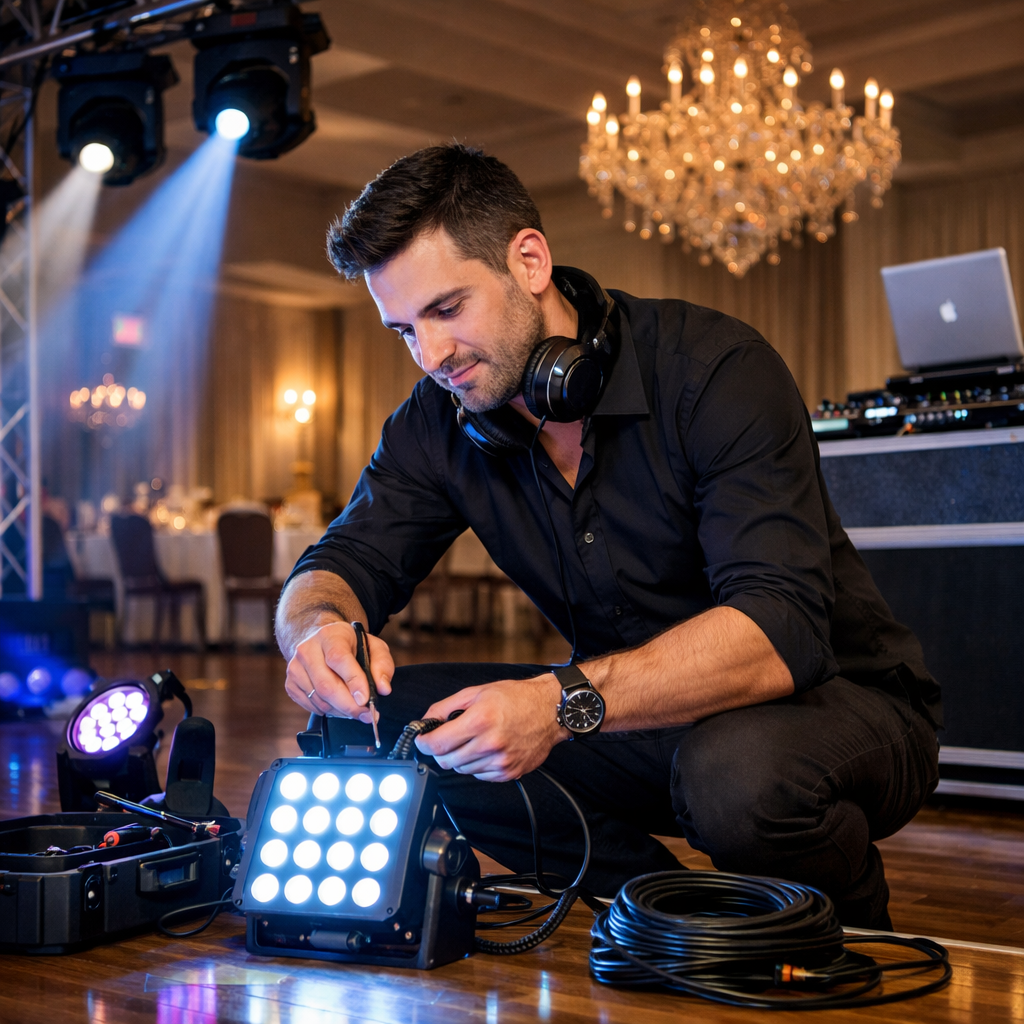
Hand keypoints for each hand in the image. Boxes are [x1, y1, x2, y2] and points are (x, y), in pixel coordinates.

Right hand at [284, 621, 394, 720]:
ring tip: (355, 708)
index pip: (338, 659)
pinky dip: (328, 711)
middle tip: (366, 715)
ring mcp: (295, 667)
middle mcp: (307, 650)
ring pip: (319, 699)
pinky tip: (339, 705)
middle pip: (326, 685)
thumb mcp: (373, 647)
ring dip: (341, 711)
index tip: (365, 699)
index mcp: (330, 635)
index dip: (353, 681)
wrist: (320, 641)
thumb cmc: (350, 645)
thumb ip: (382, 665)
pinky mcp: (290, 683)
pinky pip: (311, 706)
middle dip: (349, 705)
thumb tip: (383, 689)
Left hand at [414, 673, 567, 781]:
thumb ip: (446, 707)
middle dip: (440, 750)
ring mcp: (501, 761)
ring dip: (460, 757)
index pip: (438, 743)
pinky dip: (477, 764)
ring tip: (471, 740)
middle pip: (447, 760)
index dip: (424, 743)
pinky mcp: (509, 772)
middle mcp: (490, 743)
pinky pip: (480, 775)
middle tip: (446, 738)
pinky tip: (485, 749)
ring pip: (462, 769)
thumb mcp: (477, 692)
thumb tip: (425, 721)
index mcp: (480, 720)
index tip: (422, 739)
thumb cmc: (516, 698)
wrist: (550, 710)